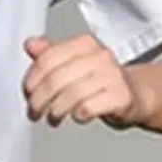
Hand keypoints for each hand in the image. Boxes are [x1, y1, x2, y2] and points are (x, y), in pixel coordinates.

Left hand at [23, 35, 143, 128]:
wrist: (134, 94)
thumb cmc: (99, 81)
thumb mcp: (73, 64)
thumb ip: (50, 55)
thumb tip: (30, 44)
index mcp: (84, 44)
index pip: (47, 59)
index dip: (31, 80)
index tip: (28, 93)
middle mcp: (99, 56)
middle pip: (56, 79)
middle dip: (39, 100)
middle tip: (34, 112)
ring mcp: (112, 76)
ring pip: (71, 95)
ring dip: (55, 111)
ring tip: (53, 117)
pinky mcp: (120, 97)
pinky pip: (88, 108)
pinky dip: (77, 115)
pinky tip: (76, 115)